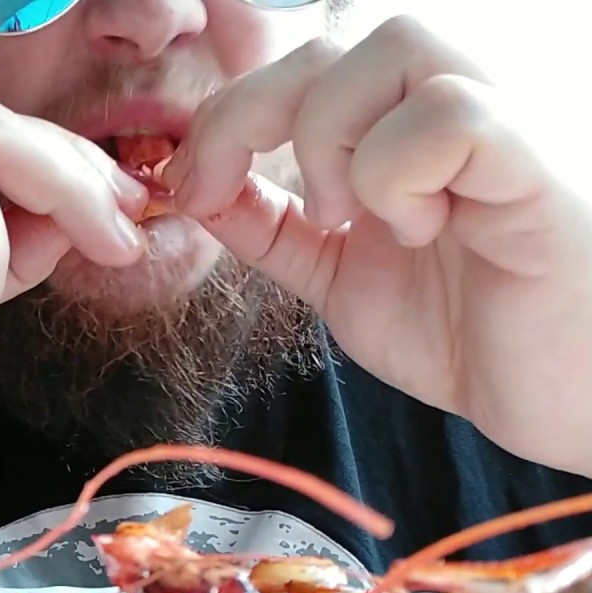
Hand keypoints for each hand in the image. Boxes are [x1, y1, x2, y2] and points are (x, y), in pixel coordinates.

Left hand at [166, 16, 591, 474]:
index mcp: (400, 127)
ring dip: (329, 138)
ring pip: (393, 46)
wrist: (565, 399)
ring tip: (345, 219)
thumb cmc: (473, 332)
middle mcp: (453, 104)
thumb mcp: (340, 279)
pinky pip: (453, 112)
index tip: (188, 182)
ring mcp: (503, 123)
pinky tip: (420, 228)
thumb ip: (272, 229)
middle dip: (244, 115)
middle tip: (222, 192)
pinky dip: (398, 171)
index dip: (227, 110)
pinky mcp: (538, 165)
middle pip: (331, 44)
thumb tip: (193, 187)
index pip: (302, 60)